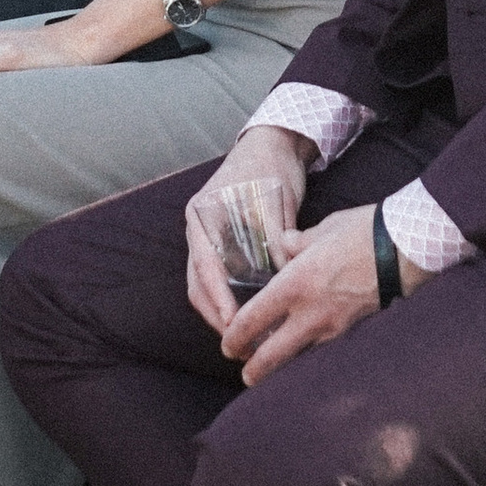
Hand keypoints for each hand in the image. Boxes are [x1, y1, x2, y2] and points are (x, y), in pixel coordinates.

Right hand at [183, 124, 310, 337]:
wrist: (272, 143)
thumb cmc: (271, 166)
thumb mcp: (276, 201)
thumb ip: (278, 237)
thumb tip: (287, 277)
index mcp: (203, 215)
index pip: (205, 266)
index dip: (218, 298)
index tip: (233, 324)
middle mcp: (197, 229)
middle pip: (197, 283)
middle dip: (215, 315)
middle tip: (238, 342)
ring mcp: (206, 237)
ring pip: (202, 285)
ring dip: (218, 312)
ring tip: (242, 336)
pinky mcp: (219, 244)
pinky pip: (215, 278)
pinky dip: (225, 299)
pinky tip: (245, 316)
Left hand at [220, 204, 421, 386]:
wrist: (408, 248)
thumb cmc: (364, 232)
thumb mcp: (322, 229)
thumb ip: (296, 242)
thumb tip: (284, 245)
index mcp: (294, 284)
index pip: (252, 320)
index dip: (234, 337)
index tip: (227, 345)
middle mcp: (310, 313)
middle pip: (271, 356)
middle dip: (254, 370)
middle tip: (245, 374)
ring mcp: (334, 327)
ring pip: (299, 360)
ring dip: (283, 369)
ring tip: (273, 372)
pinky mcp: (355, 332)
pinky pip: (324, 352)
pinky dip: (310, 357)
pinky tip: (307, 355)